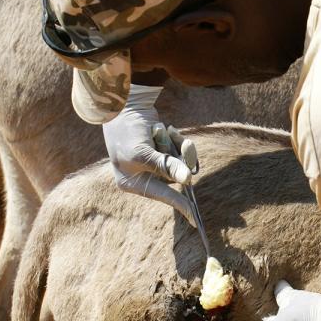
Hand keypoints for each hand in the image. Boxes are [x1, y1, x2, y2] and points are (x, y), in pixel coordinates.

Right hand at [102, 84, 195, 224]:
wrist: (124, 102)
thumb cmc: (126, 130)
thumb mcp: (143, 152)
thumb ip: (165, 167)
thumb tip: (188, 180)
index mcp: (132, 183)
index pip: (162, 196)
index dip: (180, 206)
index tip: (195, 218)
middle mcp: (143, 175)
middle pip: (175, 176)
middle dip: (178, 159)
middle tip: (179, 143)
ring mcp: (154, 162)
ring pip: (179, 162)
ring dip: (175, 146)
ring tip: (160, 130)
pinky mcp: (162, 150)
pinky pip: (179, 151)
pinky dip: (177, 140)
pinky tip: (167, 128)